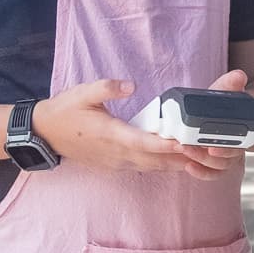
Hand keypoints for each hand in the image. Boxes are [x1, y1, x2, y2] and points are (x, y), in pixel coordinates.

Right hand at [31, 79, 220, 180]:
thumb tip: (130, 85)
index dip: (165, 144)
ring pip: (154, 167)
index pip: (143, 142)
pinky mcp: (118, 165)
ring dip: (177, 162)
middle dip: (182, 156)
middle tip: (209, 149)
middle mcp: (117, 154)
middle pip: (157, 159)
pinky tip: (182, 158)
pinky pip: (147, 168)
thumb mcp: (82, 93)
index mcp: (110, 135)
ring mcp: (118, 163)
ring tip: (204, 155)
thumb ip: (107, 87)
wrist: (44, 134)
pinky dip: (165, 164)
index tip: (185, 142)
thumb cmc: (65, 111)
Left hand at [176, 69, 252, 178]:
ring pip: (218, 167)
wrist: (230, 113)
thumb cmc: (227, 103)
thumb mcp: (229, 92)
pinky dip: (202, 173)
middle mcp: (237, 146)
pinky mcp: (215, 162)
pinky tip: (188, 167)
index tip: (211, 147)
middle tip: (188, 147)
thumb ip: (231, 84)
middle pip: (226, 159)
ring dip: (201, 162)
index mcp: (242, 131)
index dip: (226, 149)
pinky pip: (213, 173)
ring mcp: (227, 156)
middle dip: (206, 156)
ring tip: (184, 152)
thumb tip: (239, 76)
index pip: (238, 145)